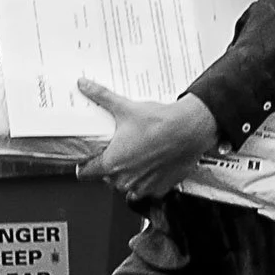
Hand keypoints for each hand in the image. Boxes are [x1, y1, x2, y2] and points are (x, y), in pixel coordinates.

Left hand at [77, 79, 220, 199]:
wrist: (190, 130)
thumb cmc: (160, 124)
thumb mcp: (125, 108)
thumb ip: (101, 97)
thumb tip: (85, 85)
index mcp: (112, 163)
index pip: (85, 173)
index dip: (84, 165)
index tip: (87, 159)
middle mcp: (125, 179)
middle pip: (106, 178)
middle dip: (110, 166)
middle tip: (118, 149)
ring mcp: (143, 186)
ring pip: (126, 185)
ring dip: (128, 175)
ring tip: (136, 156)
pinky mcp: (160, 188)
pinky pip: (146, 189)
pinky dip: (147, 179)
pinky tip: (151, 164)